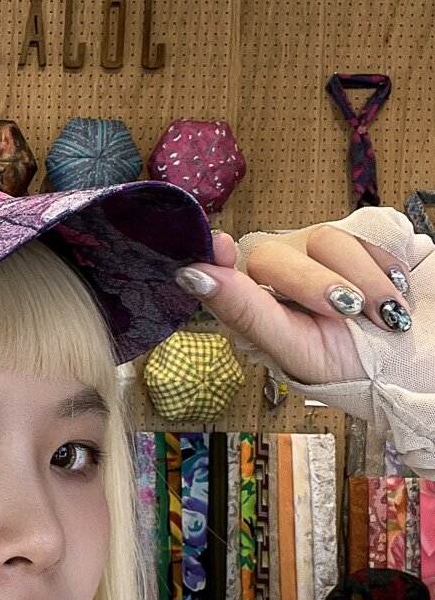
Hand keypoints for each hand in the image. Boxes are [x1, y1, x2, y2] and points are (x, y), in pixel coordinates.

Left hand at [179, 226, 411, 384]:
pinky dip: (384, 267)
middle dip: (315, 284)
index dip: (217, 254)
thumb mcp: (295, 348)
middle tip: (347, 313)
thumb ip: (244, 310)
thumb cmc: (353, 367)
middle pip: (273, 254)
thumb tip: (187, 275)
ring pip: (323, 238)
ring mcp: (322, 256)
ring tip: (383, 316)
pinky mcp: (362, 240)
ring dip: (362, 282)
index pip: (223, 267)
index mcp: (257, 305)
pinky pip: (364, 232)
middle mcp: (283, 275)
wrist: (419, 362)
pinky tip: (395, 294)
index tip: (218, 247)